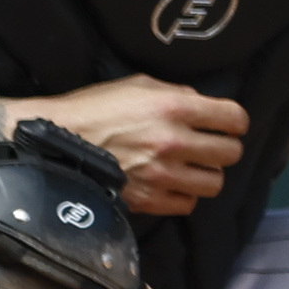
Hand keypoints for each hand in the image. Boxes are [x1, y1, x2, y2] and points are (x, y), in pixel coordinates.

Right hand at [35, 75, 248, 216]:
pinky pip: (187, 204)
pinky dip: (183, 195)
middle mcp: (173, 141)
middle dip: (224, 148)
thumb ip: (177, 94)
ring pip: (214, 183)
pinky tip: (172, 184)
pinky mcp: (147, 199)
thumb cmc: (94, 108)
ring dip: (206, 175)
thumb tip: (203, 105)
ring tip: (191, 168)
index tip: (228, 124)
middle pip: (231, 153)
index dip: (234, 121)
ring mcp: (161, 174)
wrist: (54, 142)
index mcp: (174, 107)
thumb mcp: (138, 85)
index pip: (235, 118)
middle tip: (209, 146)